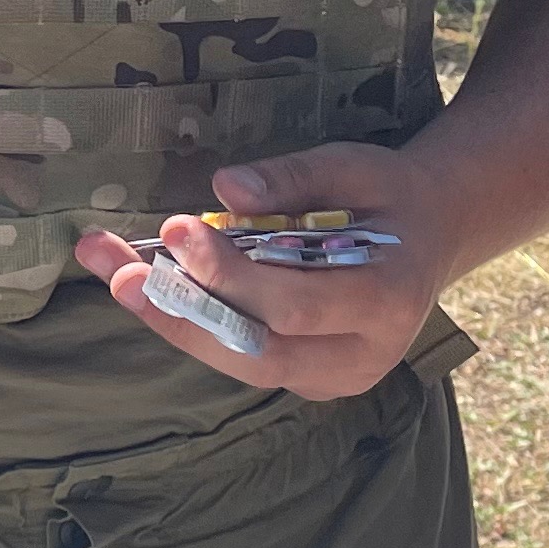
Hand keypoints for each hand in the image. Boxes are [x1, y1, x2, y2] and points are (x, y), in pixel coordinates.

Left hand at [72, 140, 454, 401]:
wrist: (432, 233)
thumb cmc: (387, 195)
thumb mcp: (352, 166)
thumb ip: (292, 179)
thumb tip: (224, 188)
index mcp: (387, 300)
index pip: (292, 305)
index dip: (228, 274)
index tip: (175, 229)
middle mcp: (365, 356)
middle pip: (258, 351)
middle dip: (183, 311)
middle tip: (120, 272)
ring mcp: (337, 378)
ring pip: (242, 364)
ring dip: (174, 321)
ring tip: (116, 277)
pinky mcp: (310, 380)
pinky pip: (244, 359)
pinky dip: (195, 325)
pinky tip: (149, 290)